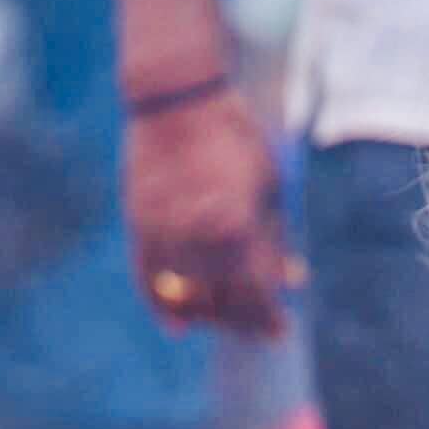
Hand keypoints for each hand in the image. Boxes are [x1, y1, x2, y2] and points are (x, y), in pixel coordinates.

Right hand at [125, 91, 288, 337]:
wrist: (175, 95)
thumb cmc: (233, 133)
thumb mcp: (267, 184)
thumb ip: (274, 238)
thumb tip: (290, 280)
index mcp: (236, 226)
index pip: (255, 294)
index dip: (268, 318)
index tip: (280, 332)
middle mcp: (198, 236)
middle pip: (222, 304)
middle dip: (243, 321)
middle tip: (256, 329)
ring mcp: (164, 234)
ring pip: (186, 300)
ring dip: (208, 318)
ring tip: (225, 322)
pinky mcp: (138, 227)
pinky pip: (149, 282)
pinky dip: (164, 308)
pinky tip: (180, 326)